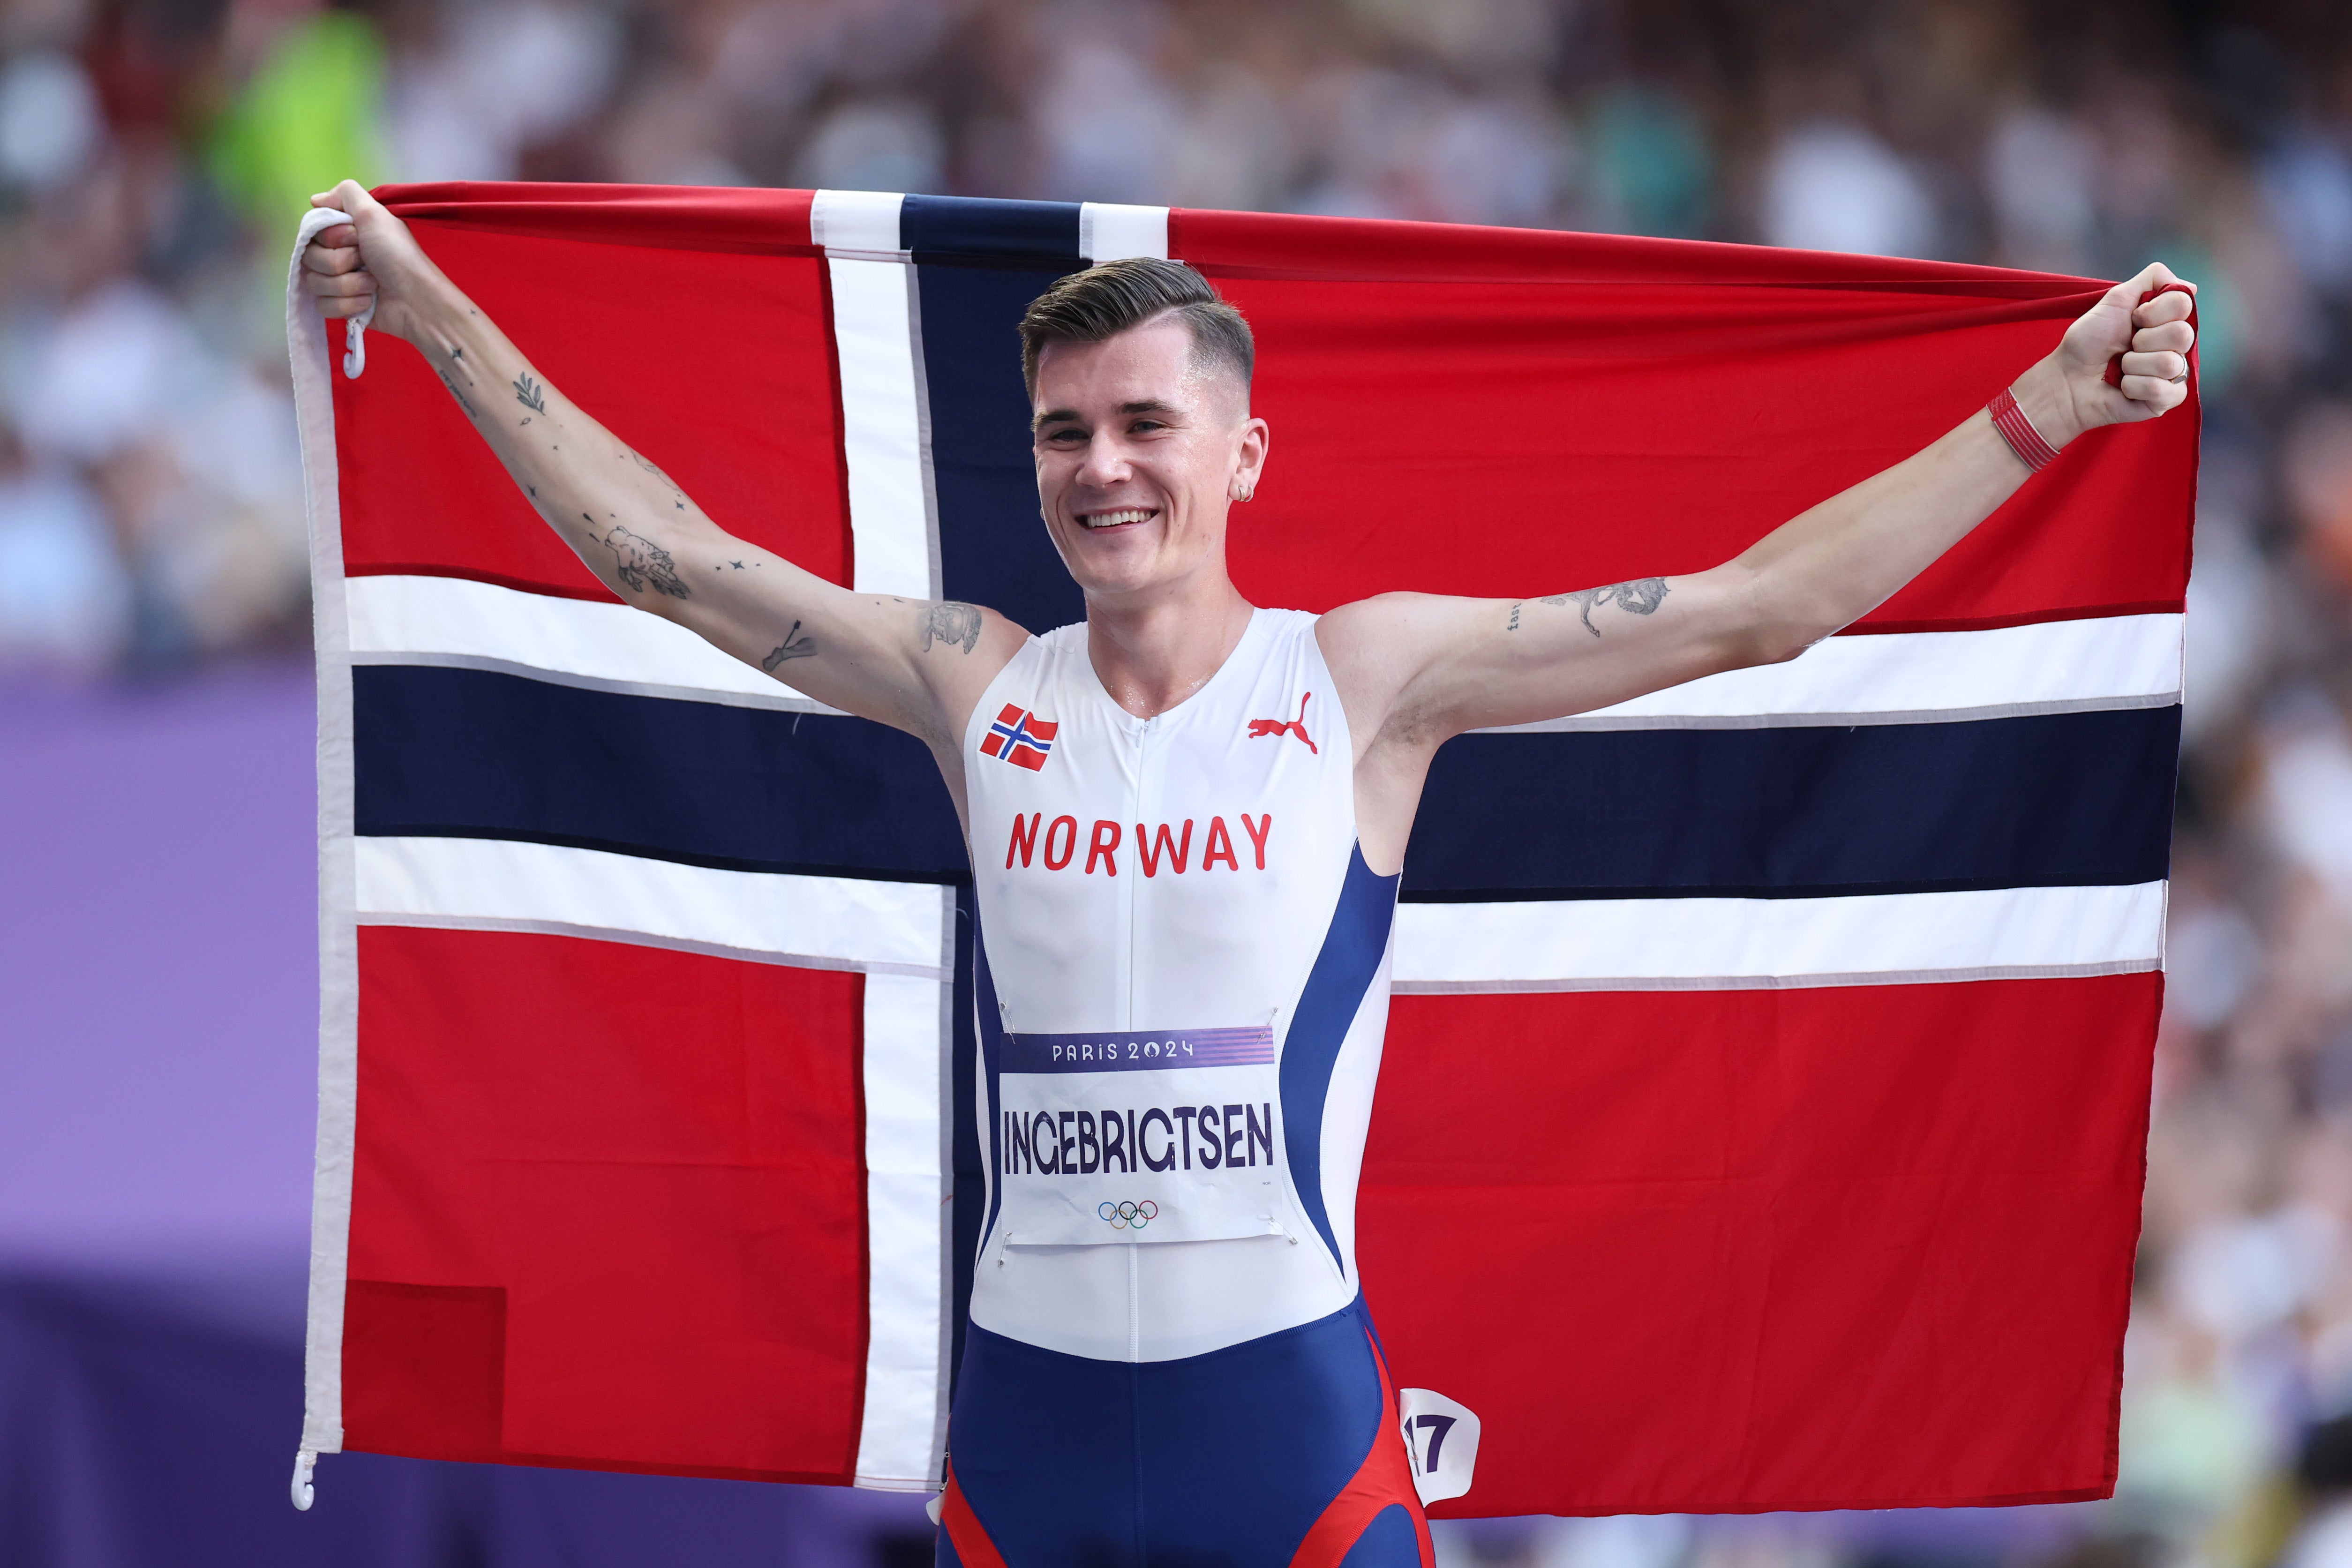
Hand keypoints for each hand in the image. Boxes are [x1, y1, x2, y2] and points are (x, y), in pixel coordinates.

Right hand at [301, 178, 446, 345]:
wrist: (416, 300)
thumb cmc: (399, 255)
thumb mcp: (374, 213)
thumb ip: (345, 194)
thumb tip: (316, 199)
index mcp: (345, 233)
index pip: (312, 232)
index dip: (331, 236)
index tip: (355, 237)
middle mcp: (339, 255)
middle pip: (309, 257)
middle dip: (338, 262)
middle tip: (365, 261)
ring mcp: (339, 282)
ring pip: (313, 282)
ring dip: (347, 284)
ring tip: (372, 284)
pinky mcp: (342, 307)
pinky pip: (322, 305)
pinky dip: (347, 304)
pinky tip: (369, 302)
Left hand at [2015, 262, 2196, 446]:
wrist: (2067, 378)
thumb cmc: (2088, 341)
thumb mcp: (2116, 299)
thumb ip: (2152, 279)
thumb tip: (2192, 286)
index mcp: (2168, 321)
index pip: (2183, 304)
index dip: (2153, 311)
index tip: (2133, 318)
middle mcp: (2176, 346)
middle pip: (2182, 334)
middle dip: (2143, 339)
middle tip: (2125, 346)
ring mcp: (2174, 374)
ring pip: (2170, 363)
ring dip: (2134, 364)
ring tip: (2120, 368)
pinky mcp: (2165, 400)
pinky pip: (2162, 390)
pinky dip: (2134, 386)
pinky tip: (2123, 387)